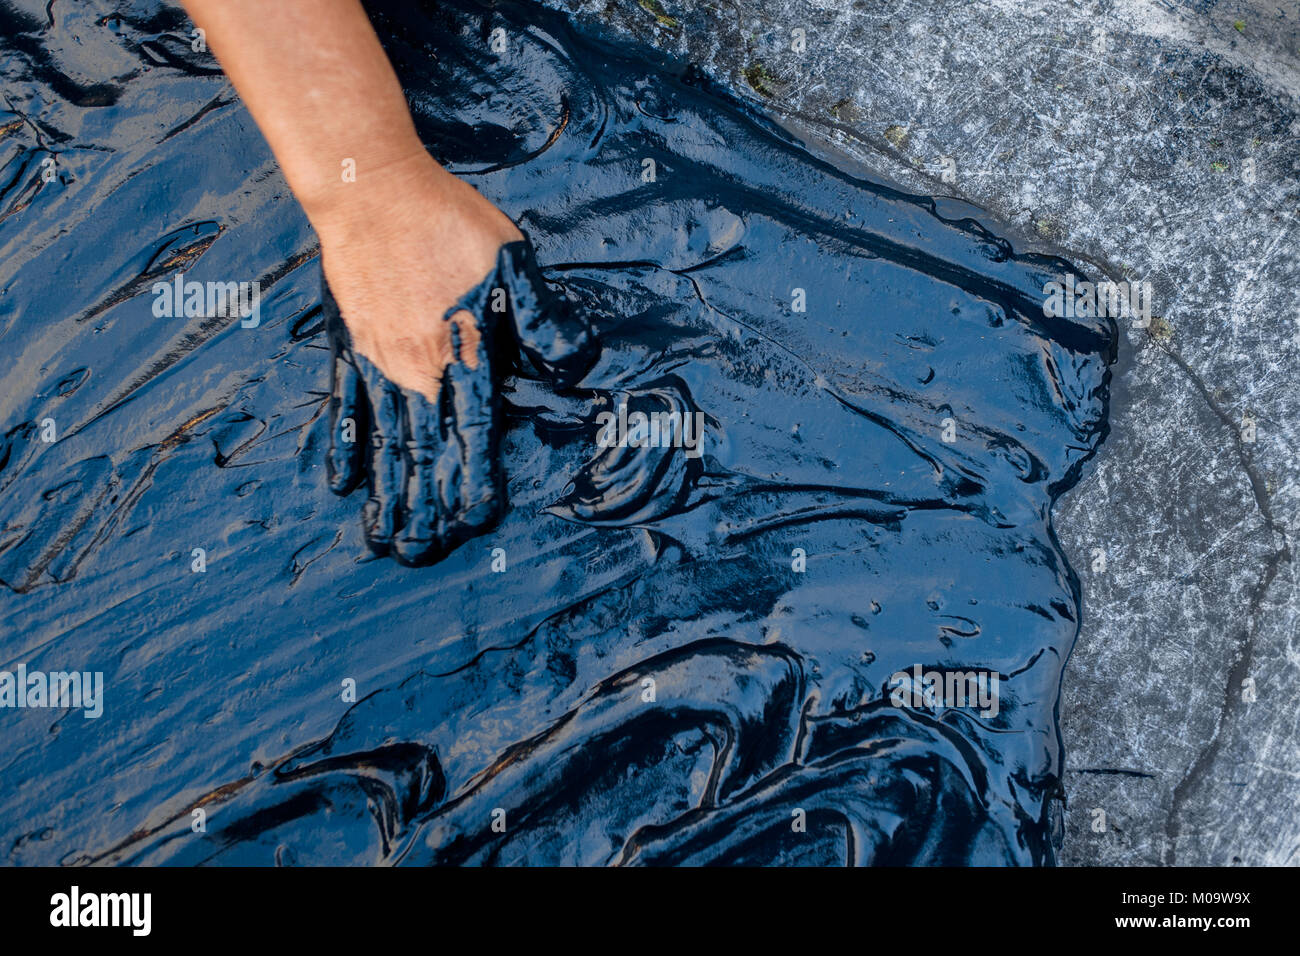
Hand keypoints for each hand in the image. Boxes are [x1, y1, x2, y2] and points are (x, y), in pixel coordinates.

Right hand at [317, 161, 596, 564]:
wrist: (372, 189)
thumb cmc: (449, 224)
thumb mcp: (515, 264)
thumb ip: (544, 320)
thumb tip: (577, 365)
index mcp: (463, 358)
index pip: (472, 438)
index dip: (474, 483)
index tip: (476, 522)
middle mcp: (417, 374)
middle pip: (422, 457)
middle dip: (424, 511)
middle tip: (422, 557)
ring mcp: (377, 365)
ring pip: (383, 445)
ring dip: (385, 497)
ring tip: (383, 541)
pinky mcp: (348, 348)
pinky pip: (343, 409)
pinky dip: (342, 448)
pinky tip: (340, 483)